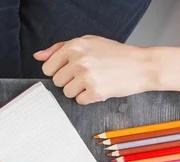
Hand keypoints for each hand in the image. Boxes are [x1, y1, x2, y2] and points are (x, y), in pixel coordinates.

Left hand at [34, 35, 155, 103]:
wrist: (141, 65)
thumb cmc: (114, 54)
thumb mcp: (88, 43)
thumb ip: (60, 48)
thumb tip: (38, 56)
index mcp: (75, 46)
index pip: (48, 68)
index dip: (59, 71)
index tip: (71, 70)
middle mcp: (79, 60)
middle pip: (57, 82)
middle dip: (69, 81)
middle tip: (86, 75)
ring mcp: (86, 76)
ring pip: (67, 93)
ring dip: (79, 90)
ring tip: (94, 81)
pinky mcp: (95, 91)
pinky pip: (80, 101)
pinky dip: (89, 98)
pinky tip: (101, 88)